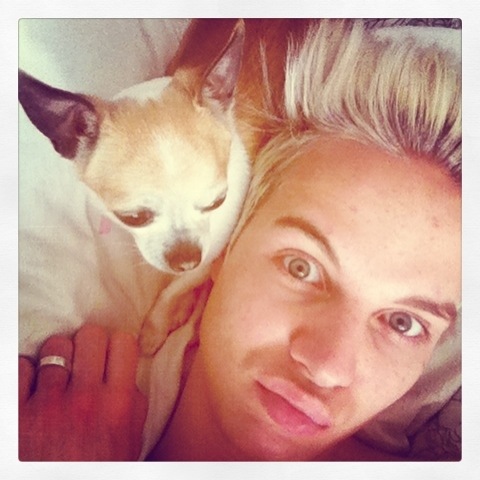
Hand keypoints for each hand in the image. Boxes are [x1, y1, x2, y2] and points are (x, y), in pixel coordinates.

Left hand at [19, 324, 147, 460]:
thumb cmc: (96, 472)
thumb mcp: (129, 443)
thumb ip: (132, 405)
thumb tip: (126, 375)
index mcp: (120, 404)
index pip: (123, 342)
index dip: (114, 347)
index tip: (107, 355)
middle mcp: (87, 399)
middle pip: (90, 336)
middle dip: (85, 346)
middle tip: (81, 363)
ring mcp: (50, 404)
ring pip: (54, 347)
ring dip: (53, 359)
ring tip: (52, 377)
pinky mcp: (16, 414)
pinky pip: (19, 368)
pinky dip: (23, 374)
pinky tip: (28, 390)